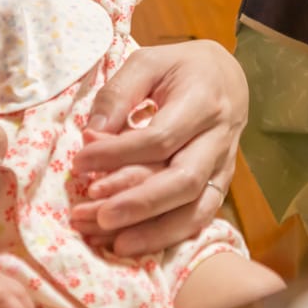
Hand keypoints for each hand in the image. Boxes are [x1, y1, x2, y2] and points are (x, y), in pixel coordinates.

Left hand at [68, 40, 246, 256]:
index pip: (160, 138)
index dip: (118, 154)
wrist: (229, 78)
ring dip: (150, 231)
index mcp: (203, 101)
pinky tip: (127, 244)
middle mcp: (219, 138)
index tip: (79, 162)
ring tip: (106, 241)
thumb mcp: (148, 62)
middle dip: (137, 203)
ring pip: (194, 209)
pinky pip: (198, 219)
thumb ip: (119, 94)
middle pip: (183, 181)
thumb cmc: (182, 68)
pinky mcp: (220, 186)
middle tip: (93, 214)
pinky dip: (165, 237)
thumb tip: (92, 136)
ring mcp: (224, 167)